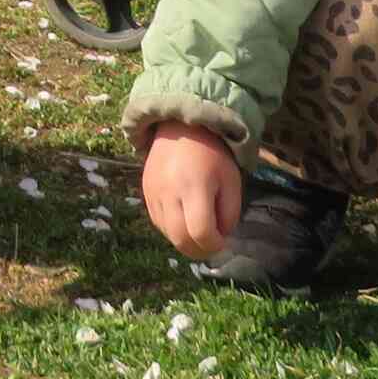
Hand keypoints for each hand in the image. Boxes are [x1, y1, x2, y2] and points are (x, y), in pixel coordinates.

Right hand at [140, 122, 243, 261]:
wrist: (181, 127)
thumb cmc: (212, 155)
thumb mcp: (231, 181)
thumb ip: (229, 213)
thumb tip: (219, 237)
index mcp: (195, 186)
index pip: (201, 232)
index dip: (214, 245)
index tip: (223, 241)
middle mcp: (170, 192)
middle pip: (180, 239)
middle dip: (199, 251)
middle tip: (211, 245)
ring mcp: (153, 193)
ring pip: (167, 234)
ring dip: (185, 241)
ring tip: (199, 233)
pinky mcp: (145, 193)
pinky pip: (158, 223)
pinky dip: (172, 230)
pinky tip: (184, 221)